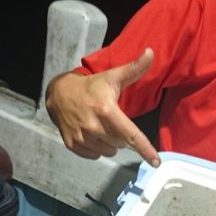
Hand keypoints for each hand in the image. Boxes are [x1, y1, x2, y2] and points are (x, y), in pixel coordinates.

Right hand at [45, 48, 159, 165]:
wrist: (59, 94)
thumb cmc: (90, 87)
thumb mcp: (112, 77)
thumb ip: (134, 69)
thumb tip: (151, 53)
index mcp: (107, 111)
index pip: (131, 135)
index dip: (145, 149)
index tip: (156, 162)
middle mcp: (94, 127)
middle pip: (121, 144)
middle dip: (121, 135)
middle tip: (112, 120)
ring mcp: (82, 138)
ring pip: (109, 151)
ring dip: (110, 143)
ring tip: (101, 126)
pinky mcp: (73, 145)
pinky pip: (95, 155)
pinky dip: (97, 148)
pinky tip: (92, 133)